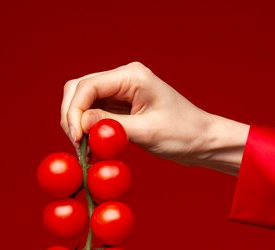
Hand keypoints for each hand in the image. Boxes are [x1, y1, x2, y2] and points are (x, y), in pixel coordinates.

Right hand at [61, 62, 248, 174]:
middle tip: (77, 143)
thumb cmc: (183, 134)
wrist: (202, 140)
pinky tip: (91, 144)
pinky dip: (88, 127)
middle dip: (72, 115)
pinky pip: (94, 112)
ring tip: (84, 147)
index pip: (88, 86)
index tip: (76, 137)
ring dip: (78, 122)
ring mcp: (121, 91)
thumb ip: (111, 126)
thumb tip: (81, 123)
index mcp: (132, 76)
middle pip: (80, 89)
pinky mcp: (121, 105)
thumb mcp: (146, 132)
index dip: (75, 111)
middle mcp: (124, 78)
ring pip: (84, 101)